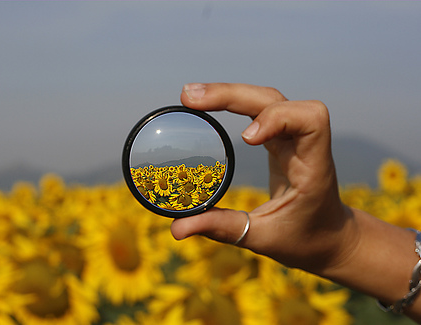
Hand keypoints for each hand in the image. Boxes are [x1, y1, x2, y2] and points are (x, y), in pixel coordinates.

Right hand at [171, 83, 357, 273]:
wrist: (329, 236)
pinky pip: (258, 109)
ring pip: (265, 98)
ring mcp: (291, 138)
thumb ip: (222, 229)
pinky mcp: (279, 139)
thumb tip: (176, 229)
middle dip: (232, 95)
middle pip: (274, 99)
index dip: (277, 118)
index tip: (244, 139)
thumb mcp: (263, 239)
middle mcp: (304, 144)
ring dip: (229, 93)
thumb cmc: (305, 239)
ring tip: (190, 97)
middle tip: (189, 98)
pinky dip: (233, 101)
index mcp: (312, 166)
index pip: (311, 120)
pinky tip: (208, 104)